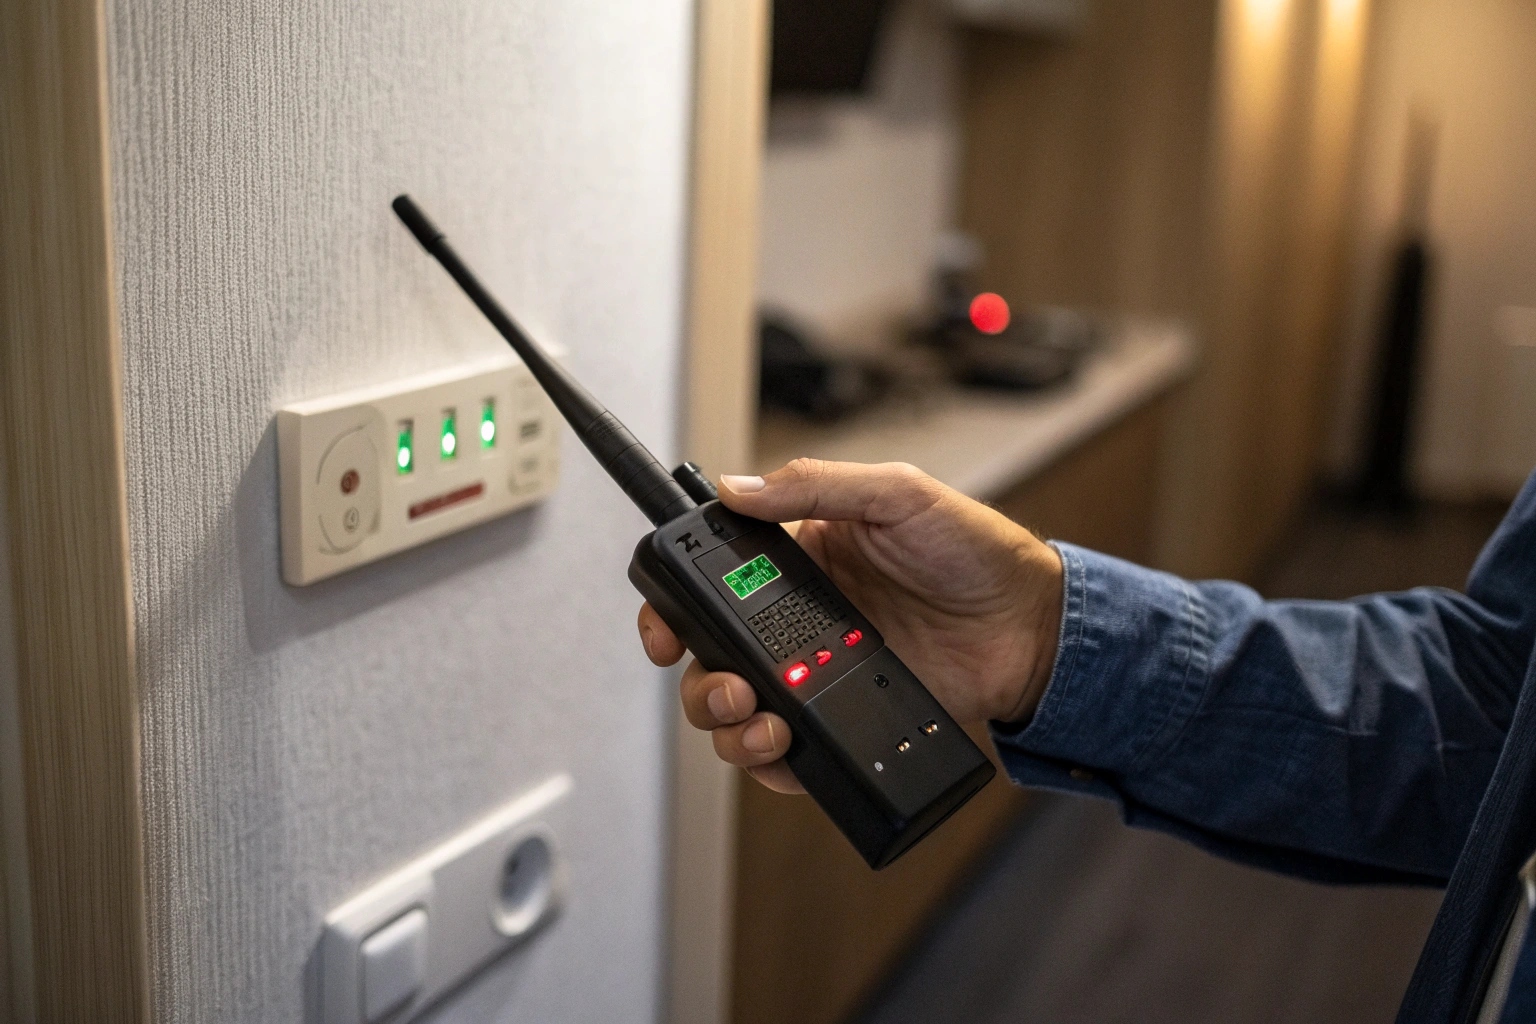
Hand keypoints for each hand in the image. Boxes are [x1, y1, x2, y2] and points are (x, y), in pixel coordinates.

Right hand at [638, 459, 1064, 793]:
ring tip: (761, 718)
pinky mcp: (843, 721)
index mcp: (800, 560)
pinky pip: (787, 755)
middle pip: (709, 657)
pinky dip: (770, 763)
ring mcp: (817, 675)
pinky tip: (784, 747)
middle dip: (698, 678)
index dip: (674, 606)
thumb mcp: (897, 495)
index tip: (663, 625)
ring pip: (737, 712)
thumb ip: (816, 487)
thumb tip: (737, 487)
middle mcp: (797, 622)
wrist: (1031, 627)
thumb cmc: (976, 551)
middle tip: (728, 683)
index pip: (711, 582)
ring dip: (726, 724)